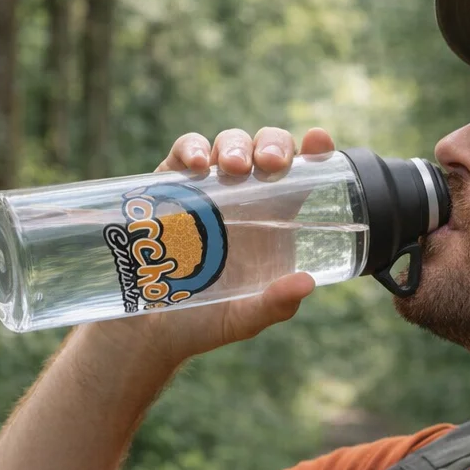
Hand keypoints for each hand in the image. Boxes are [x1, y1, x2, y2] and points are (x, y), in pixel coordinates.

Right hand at [88, 126, 335, 366]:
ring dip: (234, 147)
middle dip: (272, 145)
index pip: (302, 175)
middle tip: (271, 164)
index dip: (314, 151)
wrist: (150, 329)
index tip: (319, 140)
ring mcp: (207, 188)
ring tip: (233, 168)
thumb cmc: (206, 321)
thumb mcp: (246, 318)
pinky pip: (183, 154)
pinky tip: (196, 166)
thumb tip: (306, 283)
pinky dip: (191, 149)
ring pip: (227, 144)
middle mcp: (245, 198)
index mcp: (275, 220)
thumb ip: (275, 304)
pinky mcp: (169, 186)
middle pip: (266, 149)